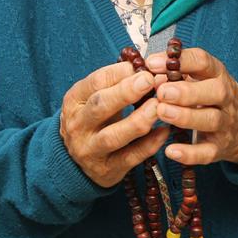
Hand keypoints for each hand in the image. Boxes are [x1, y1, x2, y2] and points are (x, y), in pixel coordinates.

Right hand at [60, 62, 170, 187]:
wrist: (73, 161)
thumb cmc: (92, 120)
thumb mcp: (94, 98)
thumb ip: (117, 83)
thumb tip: (149, 69)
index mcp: (74, 101)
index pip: (95, 82)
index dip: (119, 73)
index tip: (141, 68)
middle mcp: (78, 125)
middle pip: (100, 106)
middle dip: (126, 92)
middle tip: (149, 81)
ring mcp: (90, 149)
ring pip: (113, 136)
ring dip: (138, 120)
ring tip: (158, 107)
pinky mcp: (106, 170)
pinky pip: (130, 157)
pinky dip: (149, 145)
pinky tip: (164, 132)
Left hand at [146, 48, 237, 165]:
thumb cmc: (210, 96)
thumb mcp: (200, 78)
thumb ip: (175, 74)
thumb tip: (148, 74)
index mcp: (217, 75)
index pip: (203, 62)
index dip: (180, 61)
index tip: (153, 63)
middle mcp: (225, 98)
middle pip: (214, 92)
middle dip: (186, 92)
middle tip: (162, 92)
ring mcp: (224, 124)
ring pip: (210, 120)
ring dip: (185, 117)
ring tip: (162, 112)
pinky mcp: (219, 148)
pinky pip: (206, 153)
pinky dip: (189, 154)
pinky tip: (171, 151)